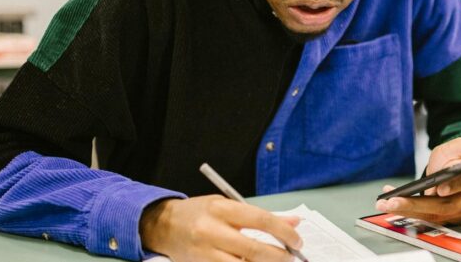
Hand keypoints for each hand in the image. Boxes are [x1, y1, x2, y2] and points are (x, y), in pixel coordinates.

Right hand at [140, 195, 301, 261]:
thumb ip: (260, 215)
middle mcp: (212, 231)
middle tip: (291, 257)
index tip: (297, 241)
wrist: (163, 226)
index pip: (261, 221)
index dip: (284, 233)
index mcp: (222, 209)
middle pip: (254, 249)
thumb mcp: (228, 205)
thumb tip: (293, 223)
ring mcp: (205, 253)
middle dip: (279, 256)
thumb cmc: (200, 213)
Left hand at [375, 137, 460, 223]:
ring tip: (385, 204)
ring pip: (432, 215)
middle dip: (417, 204)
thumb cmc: (458, 157)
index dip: (453, 187)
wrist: (455, 168)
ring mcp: (459, 213)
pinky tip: (390, 204)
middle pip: (445, 206)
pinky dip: (406, 211)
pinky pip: (425, 217)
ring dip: (406, 210)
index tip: (439, 188)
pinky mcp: (446, 219)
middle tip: (395, 201)